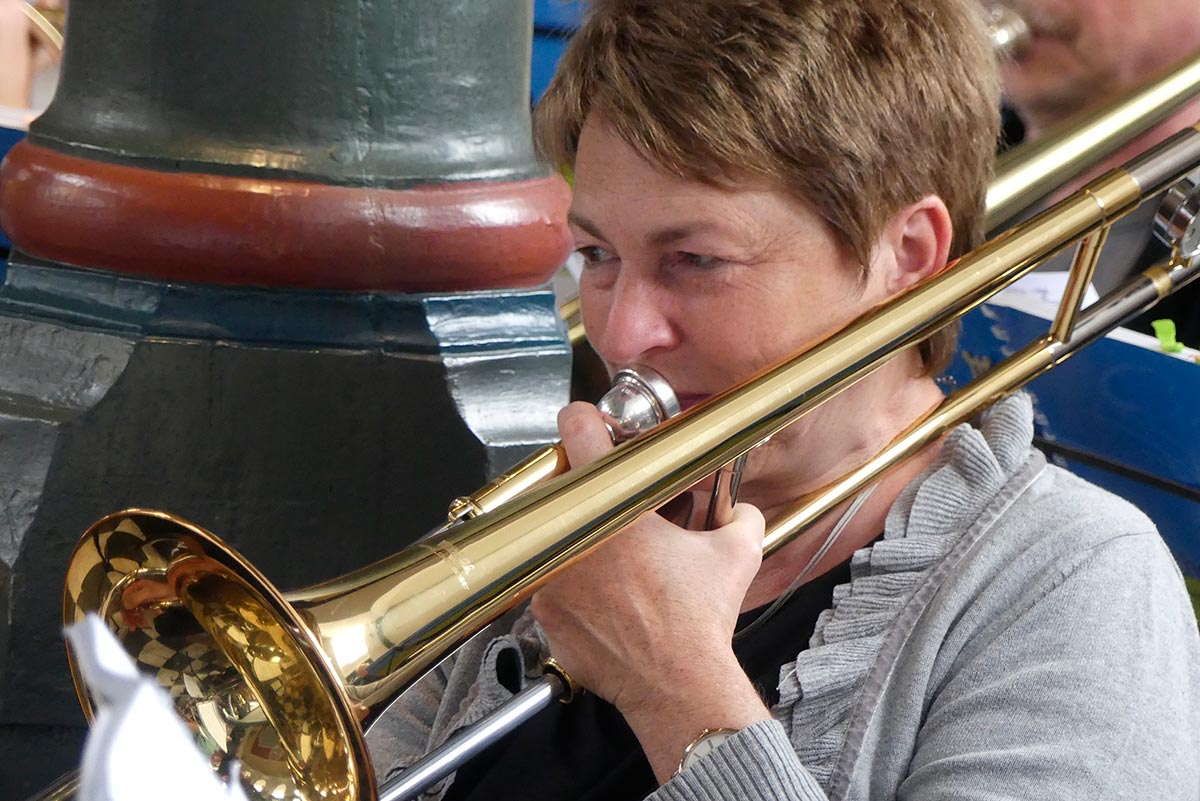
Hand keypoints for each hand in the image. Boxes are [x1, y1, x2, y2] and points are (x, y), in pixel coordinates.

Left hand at [530, 402, 766, 716]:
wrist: (678, 684)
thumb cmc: (700, 619)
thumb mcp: (737, 552)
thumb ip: (741, 514)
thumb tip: (741, 506)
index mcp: (612, 510)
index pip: (578, 436)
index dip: (584, 420)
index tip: (586, 422)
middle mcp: (571, 539)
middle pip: (561, 487)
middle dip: (586, 491)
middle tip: (612, 503)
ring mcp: (551, 578)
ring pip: (551, 537)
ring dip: (576, 538)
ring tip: (612, 557)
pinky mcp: (545, 614)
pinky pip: (549, 583)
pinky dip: (570, 584)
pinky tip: (604, 596)